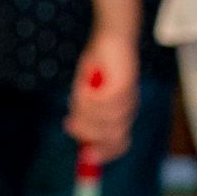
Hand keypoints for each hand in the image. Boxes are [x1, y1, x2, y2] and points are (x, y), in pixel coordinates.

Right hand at [65, 30, 138, 164]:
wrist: (112, 39)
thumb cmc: (99, 66)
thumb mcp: (87, 96)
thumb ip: (85, 119)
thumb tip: (82, 144)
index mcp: (121, 115)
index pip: (119, 145)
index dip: (103, 155)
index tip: (85, 156)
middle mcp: (127, 110)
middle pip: (111, 138)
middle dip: (87, 133)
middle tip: (69, 122)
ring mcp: (127, 99)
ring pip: (105, 121)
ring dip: (85, 110)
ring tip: (81, 93)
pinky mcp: (123, 87)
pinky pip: (103, 104)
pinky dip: (89, 98)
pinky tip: (86, 86)